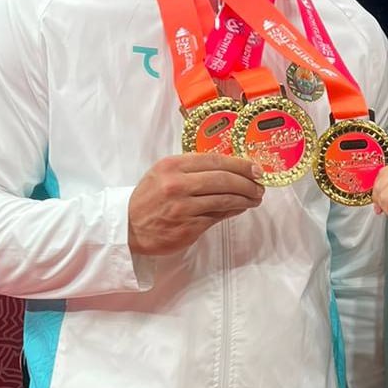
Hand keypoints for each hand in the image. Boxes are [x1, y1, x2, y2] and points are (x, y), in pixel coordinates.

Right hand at [127, 153, 263, 254]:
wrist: (126, 227)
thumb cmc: (149, 198)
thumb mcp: (165, 173)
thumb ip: (194, 169)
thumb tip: (231, 170)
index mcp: (173, 165)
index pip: (216, 160)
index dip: (241, 164)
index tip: (256, 169)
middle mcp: (178, 184)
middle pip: (224, 179)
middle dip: (248, 183)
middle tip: (260, 186)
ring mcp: (183, 207)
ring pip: (224, 199)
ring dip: (245, 199)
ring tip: (255, 198)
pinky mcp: (188, 227)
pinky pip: (217, 216)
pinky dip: (233, 211)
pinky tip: (239, 208)